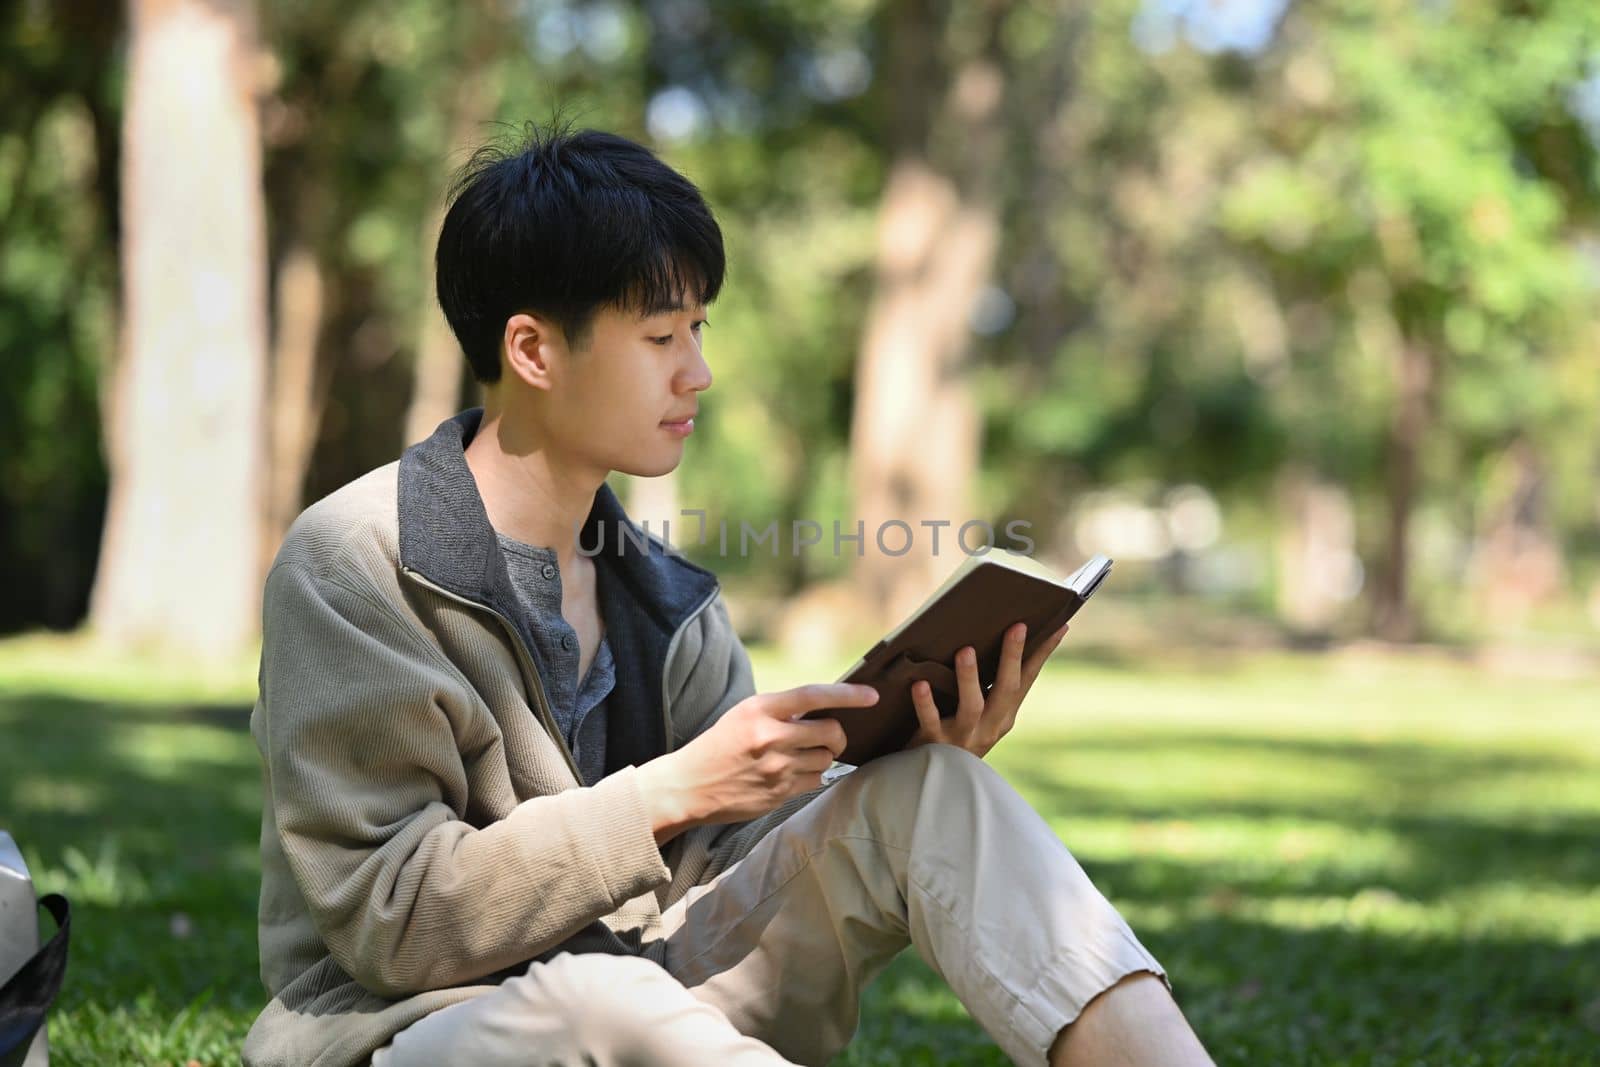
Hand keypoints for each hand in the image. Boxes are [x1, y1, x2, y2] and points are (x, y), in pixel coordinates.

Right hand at [635, 682, 875, 842]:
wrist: (688, 786)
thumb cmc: (719, 746)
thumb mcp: (744, 715)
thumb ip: (781, 711)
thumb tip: (825, 709)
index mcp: (760, 709)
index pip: (814, 695)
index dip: (848, 695)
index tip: (871, 696)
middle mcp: (770, 737)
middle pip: (831, 732)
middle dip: (838, 734)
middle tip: (829, 736)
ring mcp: (776, 768)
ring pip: (826, 759)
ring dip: (822, 757)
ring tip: (799, 756)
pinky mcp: (779, 794)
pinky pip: (815, 781)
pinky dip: (812, 776)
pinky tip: (792, 774)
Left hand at [905, 621, 1068, 758]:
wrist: (933, 779)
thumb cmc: (955, 732)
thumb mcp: (980, 711)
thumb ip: (988, 683)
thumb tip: (987, 635)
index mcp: (1005, 714)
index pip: (1028, 678)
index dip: (1043, 653)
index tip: (1059, 625)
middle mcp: (990, 725)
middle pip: (1006, 690)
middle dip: (1012, 657)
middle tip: (1017, 627)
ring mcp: (964, 736)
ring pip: (971, 707)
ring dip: (969, 678)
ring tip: (965, 650)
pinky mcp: (935, 744)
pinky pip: (930, 721)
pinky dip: (925, 703)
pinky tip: (920, 684)